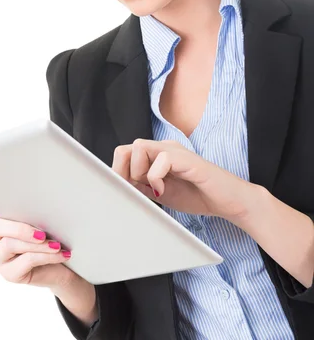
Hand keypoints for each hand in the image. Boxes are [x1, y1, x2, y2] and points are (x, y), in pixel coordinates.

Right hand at [0, 185, 84, 292]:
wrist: (63, 268)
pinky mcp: (10, 275)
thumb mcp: (39, 222)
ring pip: (12, 245)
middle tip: (42, 232)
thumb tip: (38, 199)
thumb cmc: (49, 238)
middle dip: (19, 228)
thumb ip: (30, 213)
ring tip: (56, 244)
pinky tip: (60, 254)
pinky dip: (46, 256)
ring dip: (38, 244)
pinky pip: (26, 260)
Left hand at [112, 139, 261, 222]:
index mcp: (155, 155)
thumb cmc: (198, 195)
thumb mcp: (160, 193)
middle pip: (126, 148)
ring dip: (138, 172)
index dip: (118, 172)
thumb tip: (119, 187)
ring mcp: (175, 151)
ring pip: (140, 147)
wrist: (229, 201)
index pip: (125, 153)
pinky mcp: (187, 159)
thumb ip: (142, 186)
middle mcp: (163, 148)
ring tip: (151, 189)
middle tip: (135, 190)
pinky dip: (156, 177)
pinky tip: (163, 190)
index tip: (123, 191)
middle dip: (123, 172)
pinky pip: (161, 159)